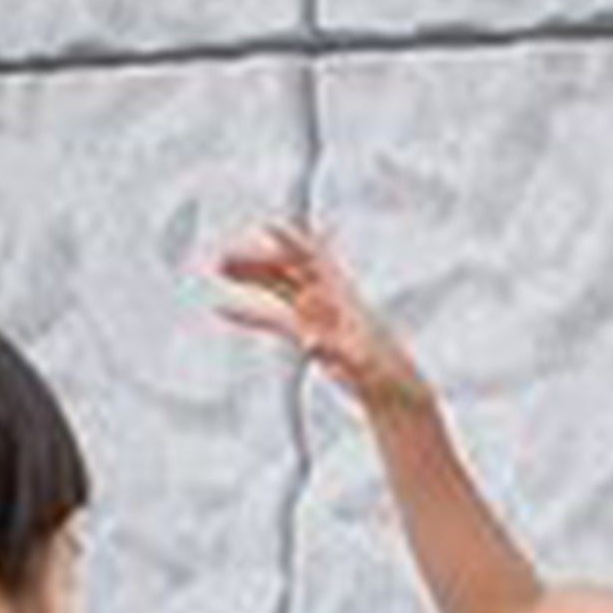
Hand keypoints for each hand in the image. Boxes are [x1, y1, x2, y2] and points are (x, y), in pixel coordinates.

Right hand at [213, 219, 426, 412]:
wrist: (393, 388)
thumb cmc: (384, 371)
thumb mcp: (361, 362)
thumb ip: (336, 351)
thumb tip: (311, 343)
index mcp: (342, 298)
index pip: (315, 259)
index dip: (294, 241)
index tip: (270, 224)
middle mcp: (327, 300)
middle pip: (288, 269)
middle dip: (257, 260)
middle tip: (224, 257)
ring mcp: (317, 315)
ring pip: (278, 286)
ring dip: (251, 276)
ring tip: (220, 268)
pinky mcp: (308, 332)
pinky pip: (273, 316)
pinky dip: (249, 313)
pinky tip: (223, 309)